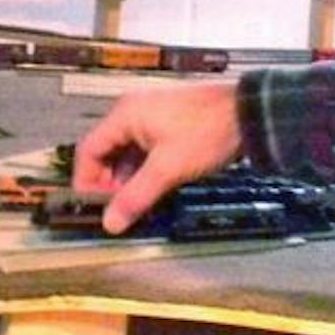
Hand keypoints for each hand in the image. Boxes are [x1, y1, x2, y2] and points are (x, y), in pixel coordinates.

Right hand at [72, 81, 242, 233]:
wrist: (248, 114)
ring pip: (126, 153)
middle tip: (118, 208)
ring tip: (137, 203)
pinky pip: (144, 150)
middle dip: (108, 183)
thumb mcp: (168, 169)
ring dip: (128, 179)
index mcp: (125, 115)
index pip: (89, 150)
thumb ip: (136, 197)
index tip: (93, 206)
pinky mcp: (168, 125)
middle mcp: (133, 112)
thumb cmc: (208, 132)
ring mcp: (151, 117)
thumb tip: (111, 222)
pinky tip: (153, 189)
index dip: (87, 181)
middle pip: (106, 152)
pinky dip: (144, 170)